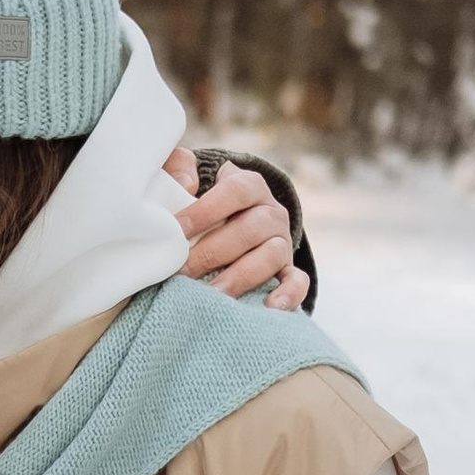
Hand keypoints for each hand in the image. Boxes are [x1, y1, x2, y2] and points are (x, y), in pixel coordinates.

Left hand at [167, 149, 310, 309]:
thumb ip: (180, 167)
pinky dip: (288, 294)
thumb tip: (186, 186)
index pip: (235, 191)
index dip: (206, 210)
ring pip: (270, 256)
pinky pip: (298, 281)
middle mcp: (271, 212)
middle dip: (212, 253)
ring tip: (212, 295)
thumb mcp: (192, 176)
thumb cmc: (201, 201)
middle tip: (182, 273)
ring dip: (240, 277)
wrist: (231, 220)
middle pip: (249, 229)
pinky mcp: (288, 269)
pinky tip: (270, 307)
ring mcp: (282, 242)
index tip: (176, 231)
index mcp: (249, 185)